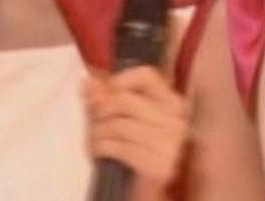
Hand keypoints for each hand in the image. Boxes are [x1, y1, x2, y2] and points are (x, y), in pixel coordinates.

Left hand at [84, 66, 189, 188]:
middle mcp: (176, 119)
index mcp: (171, 101)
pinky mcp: (160, 166)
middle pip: (126, 100)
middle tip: (92, 121)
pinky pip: (120, 148)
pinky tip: (98, 151)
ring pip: (120, 125)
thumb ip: (102, 96)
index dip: (120, 79)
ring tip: (94, 139)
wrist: (140, 190)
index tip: (101, 91)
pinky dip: (102, 148)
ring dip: (98, 132)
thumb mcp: (115, 116)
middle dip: (101, 110)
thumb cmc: (129, 147)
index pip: (147, 75)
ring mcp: (170, 144)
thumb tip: (88, 82)